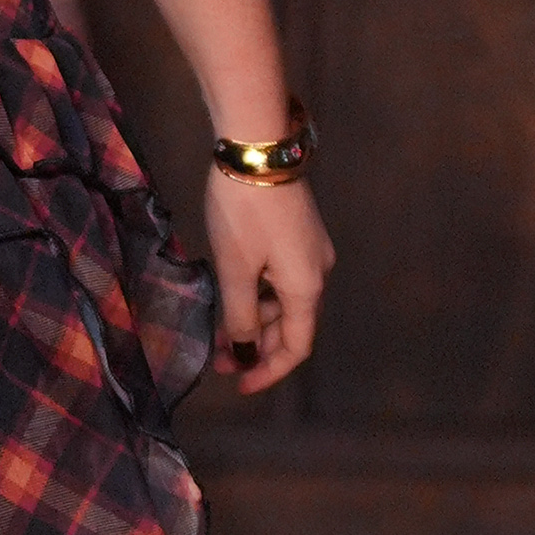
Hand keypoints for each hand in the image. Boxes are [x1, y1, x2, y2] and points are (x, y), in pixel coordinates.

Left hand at [206, 173, 333, 394]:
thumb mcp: (235, 269)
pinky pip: (280, 279)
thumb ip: (240, 316)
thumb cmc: (244, 212)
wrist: (257, 149)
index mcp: (306, 287)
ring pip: (283, 302)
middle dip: (256, 346)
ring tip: (217, 327)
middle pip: (291, 326)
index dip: (268, 371)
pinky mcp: (298, 234)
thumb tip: (246, 351)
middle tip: (217, 357)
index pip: (296, 347)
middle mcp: (318, 273)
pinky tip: (230, 295)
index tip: (239, 384)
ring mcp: (310, 252)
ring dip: (254, 320)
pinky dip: (258, 295)